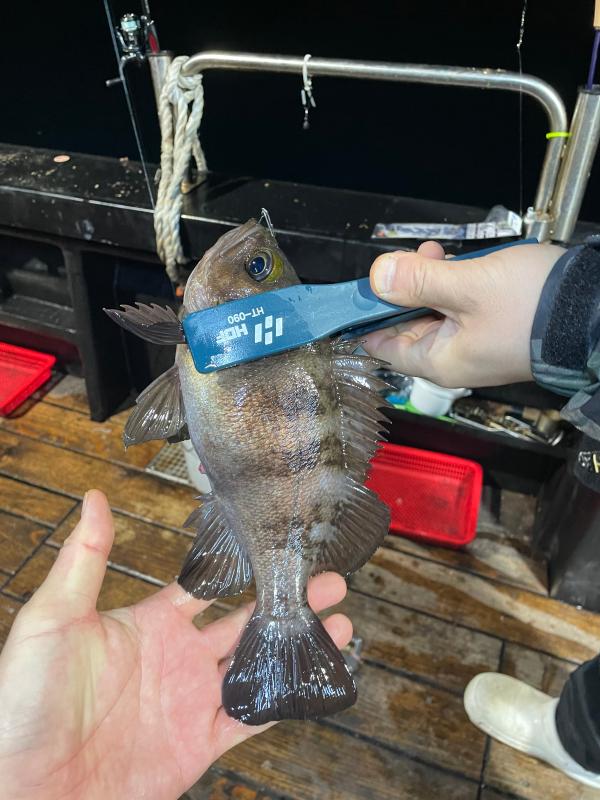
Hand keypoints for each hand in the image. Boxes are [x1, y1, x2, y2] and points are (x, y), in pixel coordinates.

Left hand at [0, 491, 350, 799]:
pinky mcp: (200, 743)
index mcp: (150, 623)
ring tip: (341, 621)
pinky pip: (253, 716)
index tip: (275, 546)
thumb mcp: (52, 619)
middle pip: (246, 621)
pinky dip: (286, 698)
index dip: (243, 568)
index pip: (207, 587)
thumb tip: (94, 498)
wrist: (27, 789)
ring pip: (258, 664)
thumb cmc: (24, 702)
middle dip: (288, 600)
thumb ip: (84, 560)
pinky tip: (315, 676)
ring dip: (298, 644)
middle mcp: (178, 658)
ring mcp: (192, 701)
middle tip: (328, 579)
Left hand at [363, 240, 564, 387]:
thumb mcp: (468, 286)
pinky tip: (458, 264)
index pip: (381, 346)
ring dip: (428, 281)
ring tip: (437, 255)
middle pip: (404, 324)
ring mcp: (472, 343)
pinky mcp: (490, 327)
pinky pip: (457, 307)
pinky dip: (452, 284)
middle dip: (402, 289)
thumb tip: (377, 278)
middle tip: (411, 260)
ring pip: (431, 310)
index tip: (359, 290)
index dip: (366, 316)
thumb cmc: (535, 309)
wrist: (595, 313)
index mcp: (438, 360)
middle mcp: (451, 358)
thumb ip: (418, 282)